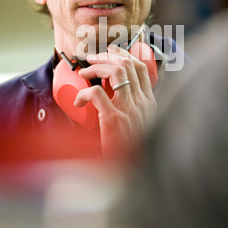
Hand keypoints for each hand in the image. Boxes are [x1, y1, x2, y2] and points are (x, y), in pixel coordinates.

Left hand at [73, 44, 156, 158]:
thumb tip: (111, 98)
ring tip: (84, 71)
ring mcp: (130, 110)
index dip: (124, 54)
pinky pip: (97, 93)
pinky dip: (84, 93)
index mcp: (149, 104)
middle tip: (91, 58)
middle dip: (107, 56)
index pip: (141, 68)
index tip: (110, 52)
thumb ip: (132, 112)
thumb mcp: (139, 127)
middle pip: (127, 64)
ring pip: (115, 72)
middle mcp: (142, 103)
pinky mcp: (114, 119)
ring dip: (96, 67)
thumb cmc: (132, 152)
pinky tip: (78, 102)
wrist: (133, 175)